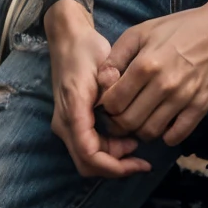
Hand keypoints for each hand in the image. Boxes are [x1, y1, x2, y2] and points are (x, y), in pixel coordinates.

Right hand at [47, 4, 149, 178]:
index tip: (141, 162)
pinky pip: (89, 147)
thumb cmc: (88, 51)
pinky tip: (127, 139)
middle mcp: (65, 124)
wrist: (70, 40)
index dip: (115, 166)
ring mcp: (67, 125)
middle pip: (88, 164)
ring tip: (136, 144)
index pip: (89, 154)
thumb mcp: (104, 69)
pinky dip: (109, 150)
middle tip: (143, 160)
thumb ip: (110, 95)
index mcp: (72, 112)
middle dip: (116, 167)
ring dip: (113, 159)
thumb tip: (119, 124)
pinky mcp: (74, 123)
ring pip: (89, 159)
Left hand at [96, 0, 207, 149]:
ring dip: (142, 130)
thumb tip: (102, 81)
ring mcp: (184, 97)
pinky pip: (177, 135)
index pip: (112, 103)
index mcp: (144, 65)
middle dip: (119, 122)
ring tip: (143, 119)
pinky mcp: (202, 106)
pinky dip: (166, 136)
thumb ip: (116, 56)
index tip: (111, 103)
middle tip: (123, 116)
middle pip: (128, 122)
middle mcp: (163, 85)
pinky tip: (165, 124)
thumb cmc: (181, 27)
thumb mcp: (142, 31)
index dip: (106, 106)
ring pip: (150, 132)